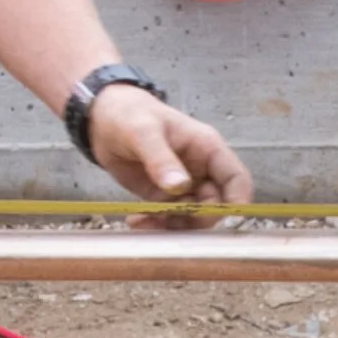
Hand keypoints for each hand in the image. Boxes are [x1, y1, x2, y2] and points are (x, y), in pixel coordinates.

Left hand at [87, 84, 254, 229]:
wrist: (100, 117)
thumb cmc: (129, 113)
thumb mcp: (143, 131)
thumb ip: (161, 158)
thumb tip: (180, 187)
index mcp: (207, 149)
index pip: (236, 179)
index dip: (237, 201)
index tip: (221, 218)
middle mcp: (200, 169)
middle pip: (215, 205)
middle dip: (196, 218)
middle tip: (167, 221)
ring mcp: (183, 184)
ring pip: (192, 215)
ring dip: (173, 224)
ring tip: (144, 222)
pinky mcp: (162, 194)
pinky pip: (169, 216)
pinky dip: (156, 223)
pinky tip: (135, 221)